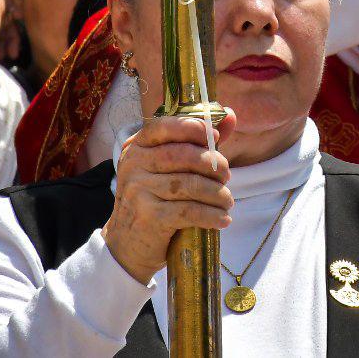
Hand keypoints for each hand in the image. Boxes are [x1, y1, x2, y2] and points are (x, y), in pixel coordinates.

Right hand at [102, 113, 236, 283]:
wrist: (128, 244)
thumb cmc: (155, 199)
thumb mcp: (168, 168)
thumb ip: (197, 141)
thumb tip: (230, 114)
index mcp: (136, 146)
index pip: (163, 126)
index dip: (193, 128)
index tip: (215, 138)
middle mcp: (133, 165)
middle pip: (182, 155)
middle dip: (212, 164)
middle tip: (227, 175)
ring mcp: (138, 191)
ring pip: (189, 184)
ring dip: (217, 193)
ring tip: (227, 200)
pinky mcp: (148, 217)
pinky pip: (189, 211)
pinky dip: (211, 215)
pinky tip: (222, 219)